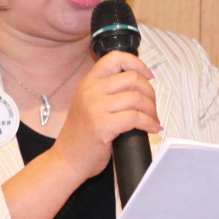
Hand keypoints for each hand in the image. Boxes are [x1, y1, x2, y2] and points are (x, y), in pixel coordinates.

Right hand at [52, 49, 160, 179]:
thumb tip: (138, 86)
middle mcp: (90, 91)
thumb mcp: (88, 105)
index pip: (114, 58)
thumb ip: (106, 92)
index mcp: (88, 83)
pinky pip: (136, 118)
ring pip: (137, 98)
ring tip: (152, 120)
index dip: (136, 63)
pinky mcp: (103, 125)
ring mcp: (95, 108)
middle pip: (132, 78)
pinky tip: (152, 129)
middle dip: (150, 92)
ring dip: (151, 110)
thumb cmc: (81, 136)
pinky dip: (149, 123)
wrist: (66, 160)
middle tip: (151, 106)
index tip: (147, 76)